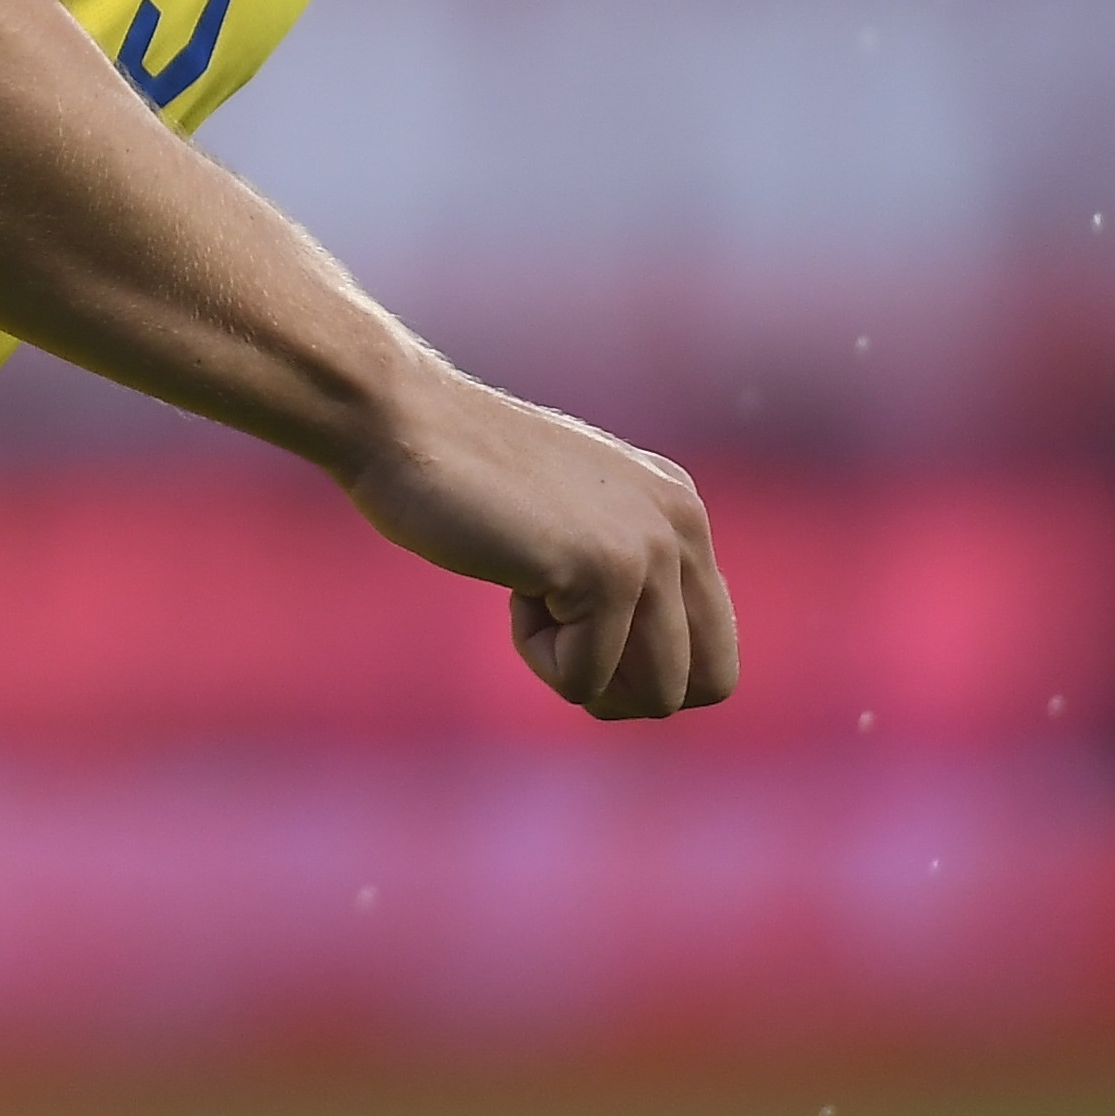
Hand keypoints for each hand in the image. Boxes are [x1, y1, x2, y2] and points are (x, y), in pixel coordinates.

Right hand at [338, 365, 737, 719]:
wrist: (398, 421)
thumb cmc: (459, 475)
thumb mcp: (570, 515)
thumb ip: (621, 565)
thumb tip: (648, 667)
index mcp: (681, 510)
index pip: (716, 647)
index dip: (643, 668)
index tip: (577, 627)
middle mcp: (684, 524)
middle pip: (710, 683)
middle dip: (632, 691)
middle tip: (565, 648)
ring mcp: (651, 546)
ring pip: (659, 694)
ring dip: (582, 673)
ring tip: (533, 605)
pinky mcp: (606, 570)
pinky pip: (584, 678)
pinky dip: (535, 654)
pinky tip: (509, 582)